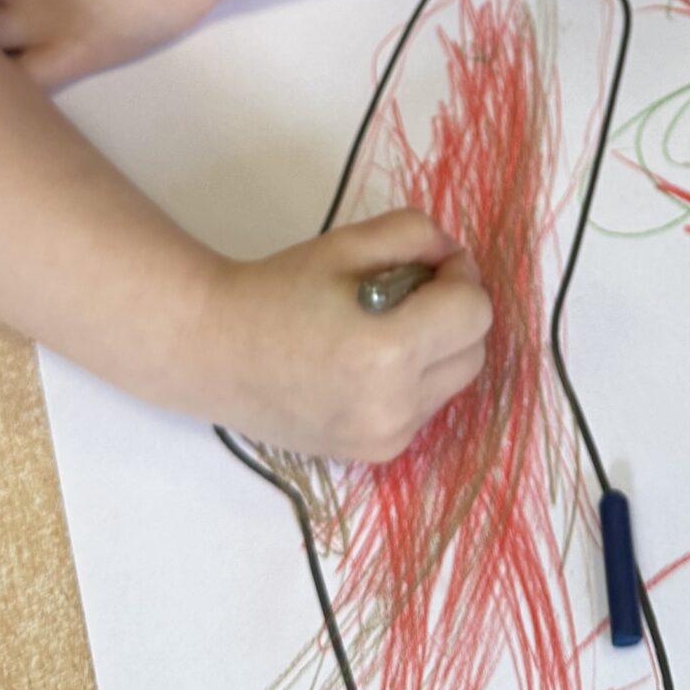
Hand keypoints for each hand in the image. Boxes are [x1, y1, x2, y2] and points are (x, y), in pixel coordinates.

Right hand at [204, 210, 492, 462]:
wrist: (215, 352)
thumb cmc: (278, 290)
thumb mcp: (348, 243)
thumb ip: (417, 236)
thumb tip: (455, 259)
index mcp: (389, 351)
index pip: (475, 312)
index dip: (458, 278)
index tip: (425, 267)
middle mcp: (395, 406)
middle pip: (475, 352)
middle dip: (454, 315)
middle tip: (407, 293)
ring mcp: (386, 438)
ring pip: (454, 383)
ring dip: (438, 350)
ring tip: (384, 330)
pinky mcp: (375, 454)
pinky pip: (425, 409)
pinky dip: (415, 382)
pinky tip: (369, 364)